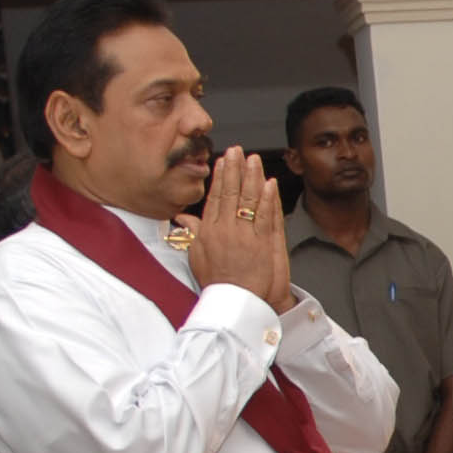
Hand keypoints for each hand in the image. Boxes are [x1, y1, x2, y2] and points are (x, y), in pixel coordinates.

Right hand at [185, 147, 293, 309]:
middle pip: (230, 193)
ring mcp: (243, 236)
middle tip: (238, 150)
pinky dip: (267, 199)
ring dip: (252, 177)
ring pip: (248, 200)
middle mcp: (225, 229)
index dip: (221, 177)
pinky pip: (264, 216)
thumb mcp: (197, 256)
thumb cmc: (216, 282)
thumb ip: (193, 233)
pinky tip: (269, 184)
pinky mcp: (261, 244)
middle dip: (235, 169)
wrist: (232, 301)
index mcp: (209, 231)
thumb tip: (182, 218)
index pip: (216, 197)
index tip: (224, 161)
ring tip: (254, 160)